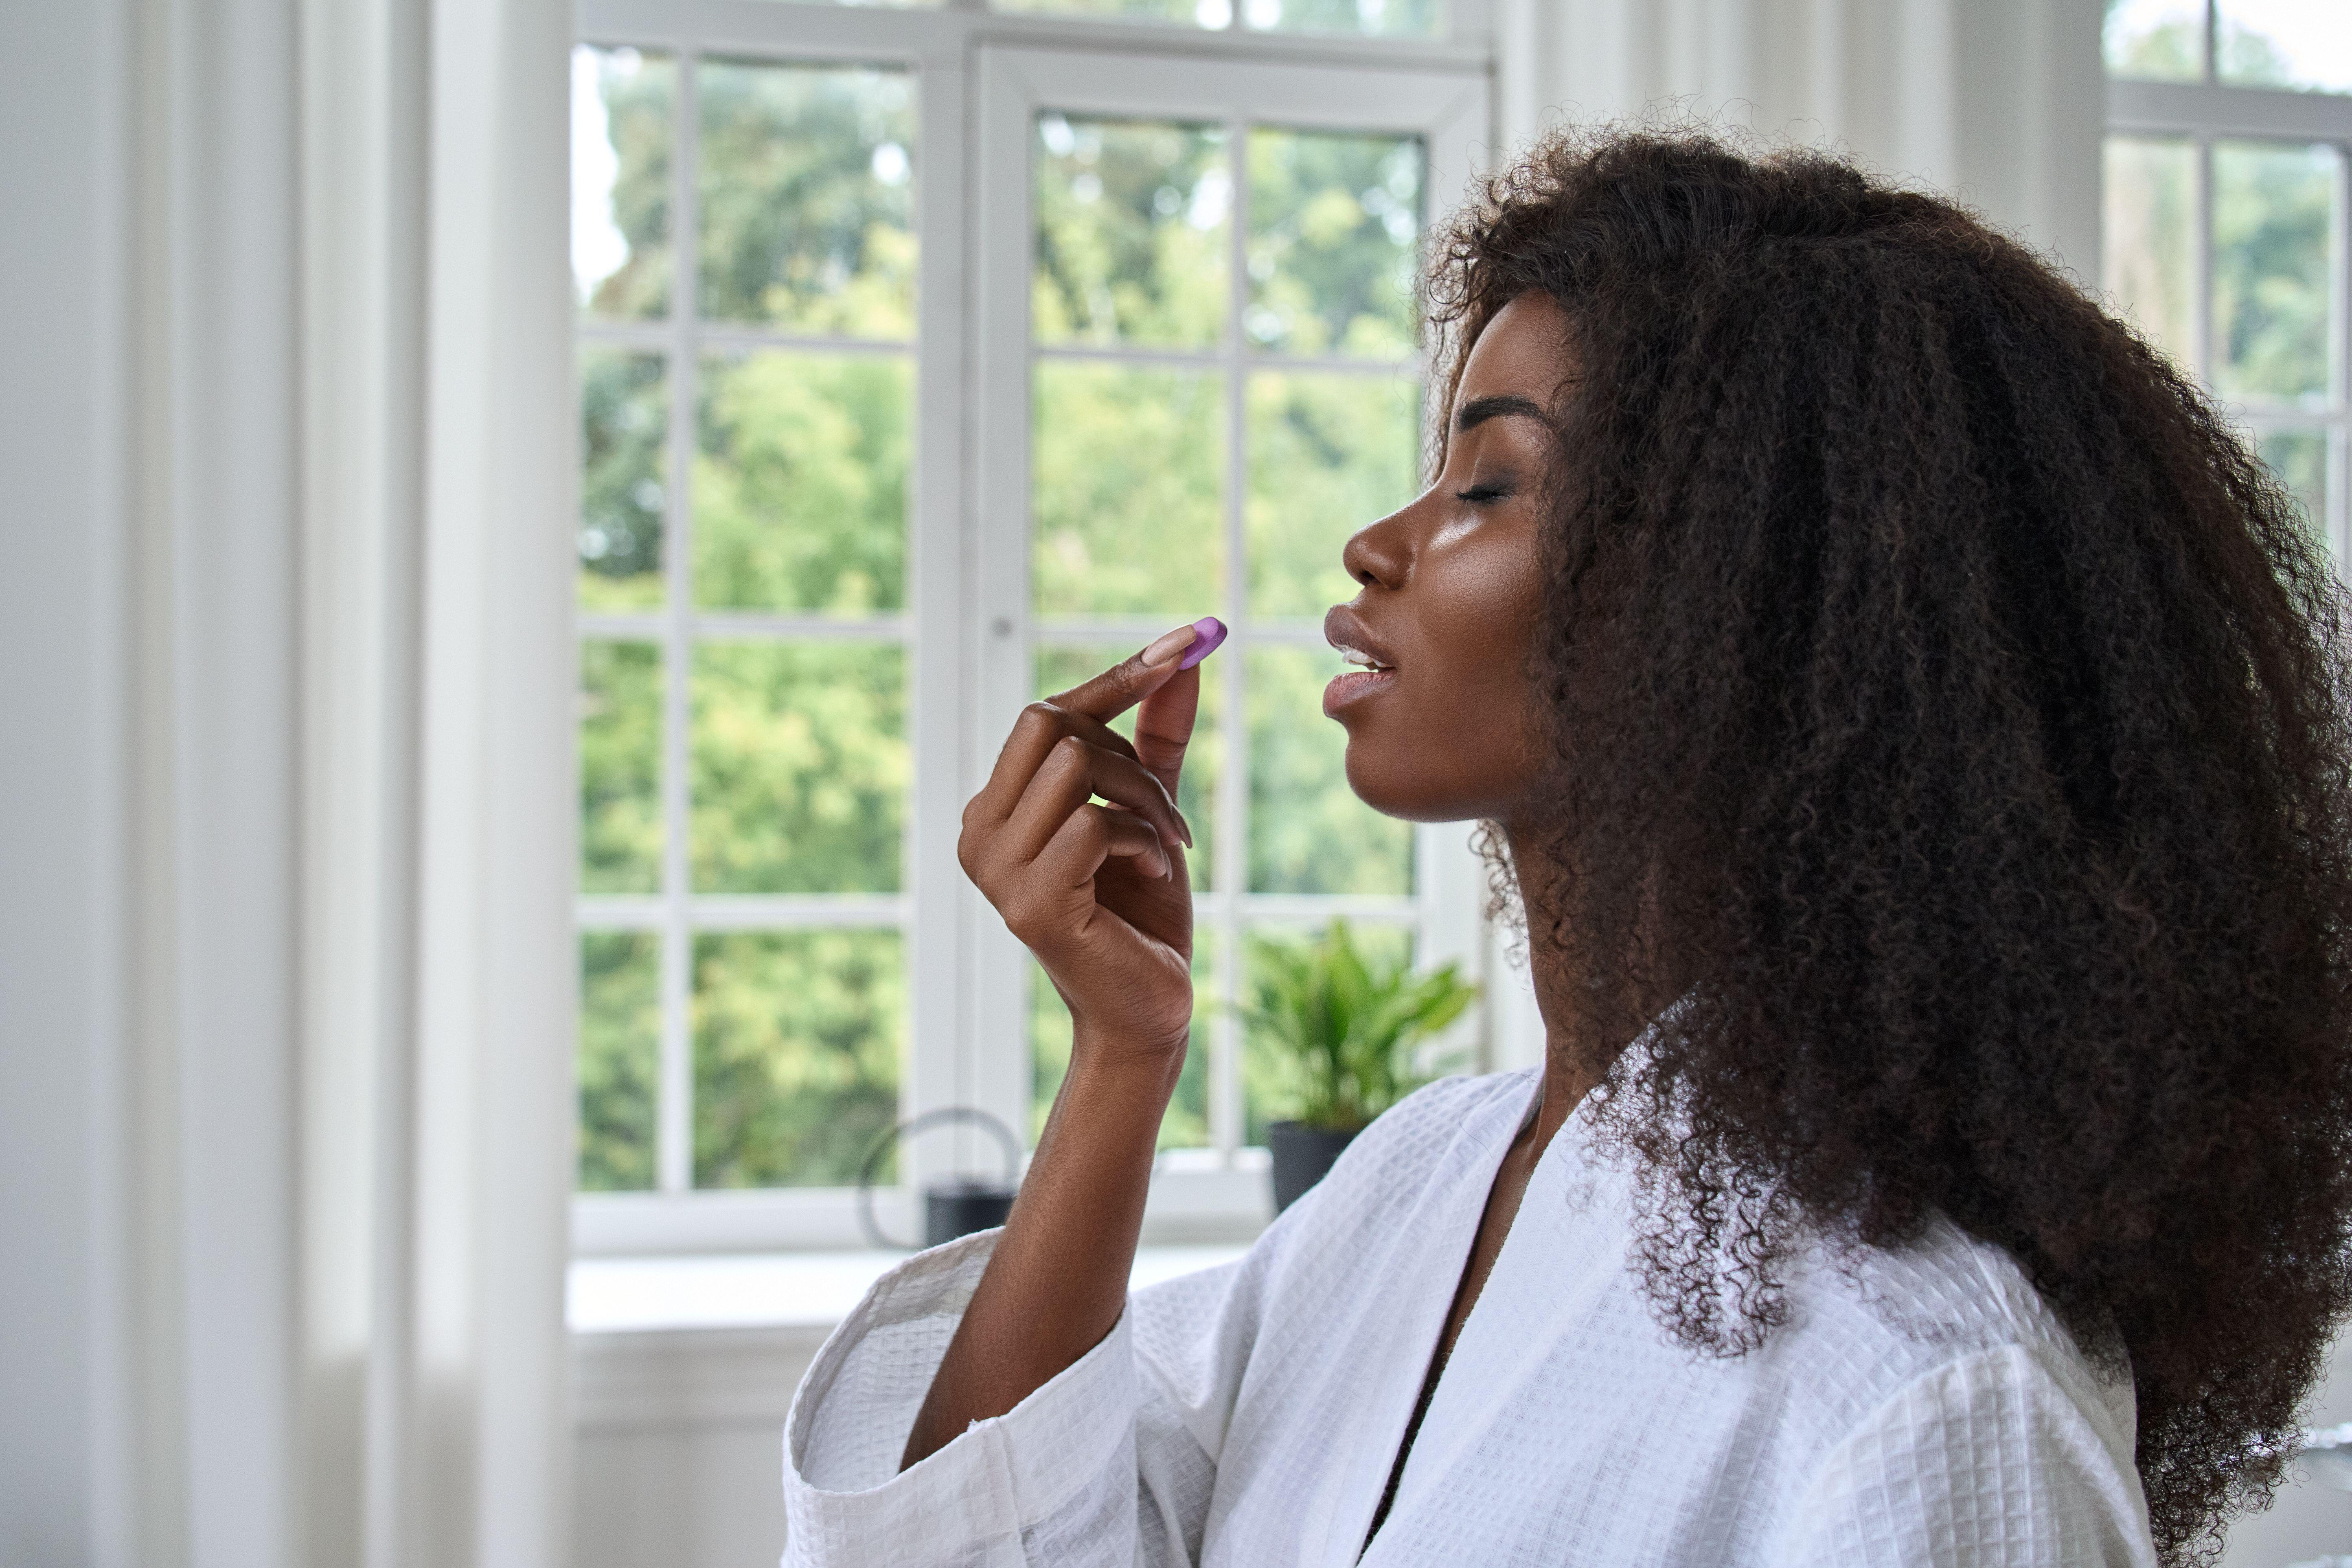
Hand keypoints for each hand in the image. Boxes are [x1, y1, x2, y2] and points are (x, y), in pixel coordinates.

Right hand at [958, 624, 1205, 1062]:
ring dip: (1146, 800)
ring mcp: (996, 869)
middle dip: (1129, 756)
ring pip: (1078, 766)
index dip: (1119, 676)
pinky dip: (1144, 841)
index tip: (1191, 640)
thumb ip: (1158, 738)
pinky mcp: (1029, 903)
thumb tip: (1187, 656)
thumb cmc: (1144, 915)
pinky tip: (1155, 876)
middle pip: (1054, 725)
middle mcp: (978, 832)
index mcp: (996, 807)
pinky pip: (1096, 825)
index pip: (1047, 713)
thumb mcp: (1151, 810)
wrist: (1149, 1011)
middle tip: (1167, 813)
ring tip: (1167, 846)